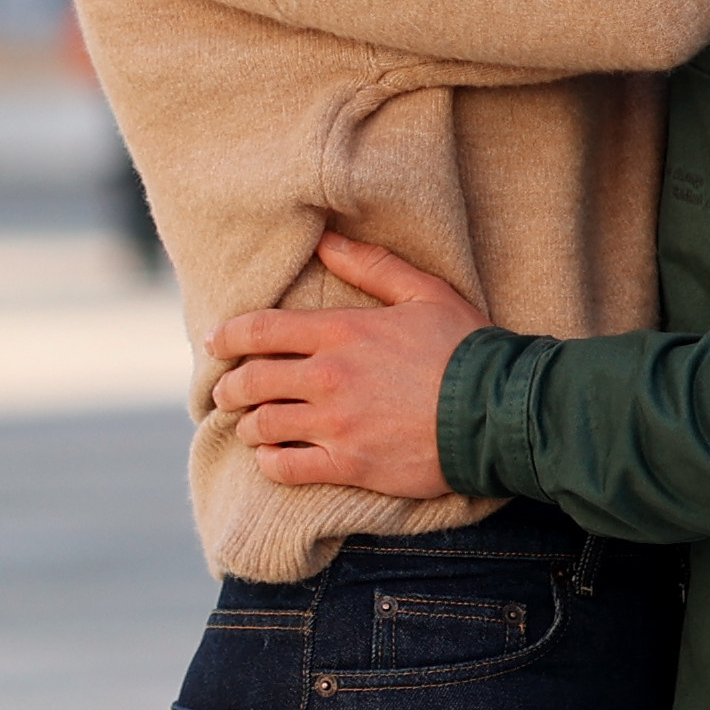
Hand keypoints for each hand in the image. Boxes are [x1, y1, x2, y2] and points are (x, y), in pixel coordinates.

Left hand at [207, 234, 486, 497]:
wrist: (496, 410)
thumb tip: (325, 242)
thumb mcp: (422, 292)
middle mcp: (329, 377)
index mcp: (342, 331)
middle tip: (223, 392)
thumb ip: (370, 267)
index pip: (262, 330)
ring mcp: (336, 424)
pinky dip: (270, 462)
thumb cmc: (463, 346)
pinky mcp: (349, 464)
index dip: (227, 336)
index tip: (213, 342)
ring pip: (264, 426)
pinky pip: (288, 468)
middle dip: (229, 387)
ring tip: (248, 424)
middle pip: (253, 381)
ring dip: (248, 425)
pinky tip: (271, 457)